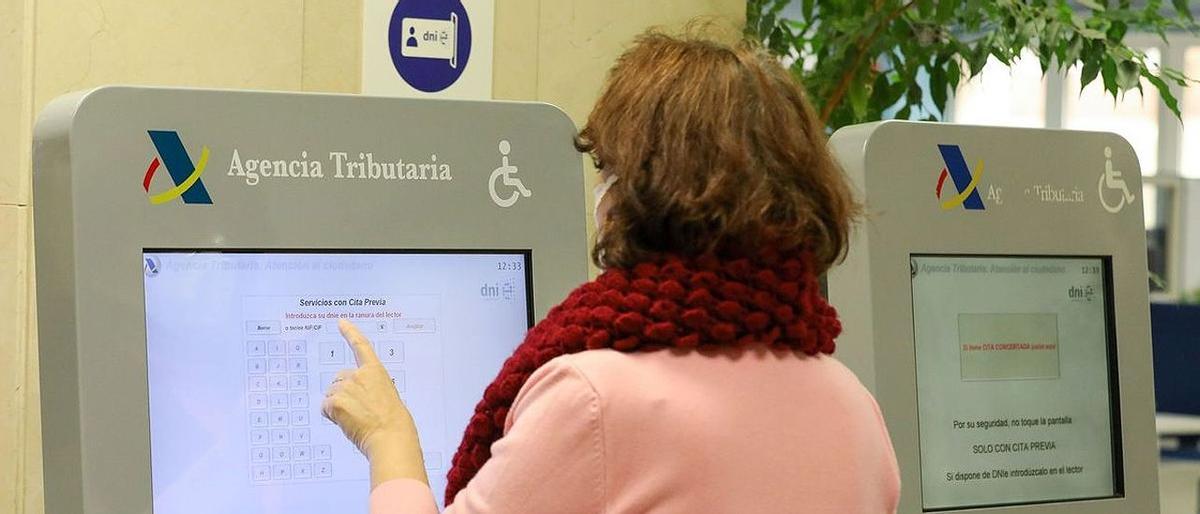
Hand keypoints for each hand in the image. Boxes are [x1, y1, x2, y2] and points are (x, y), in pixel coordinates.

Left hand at [322, 320, 424, 484]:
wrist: (390, 436)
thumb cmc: (394, 422)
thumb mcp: (387, 397)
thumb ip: (371, 389)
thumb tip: (356, 399)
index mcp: (376, 371)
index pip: (361, 346)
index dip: (350, 333)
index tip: (341, 322)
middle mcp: (359, 375)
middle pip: (338, 379)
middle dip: (342, 392)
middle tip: (357, 411)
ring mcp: (346, 387)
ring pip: (331, 395)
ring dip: (337, 406)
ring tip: (355, 419)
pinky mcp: (335, 402)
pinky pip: (326, 409)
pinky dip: (332, 417)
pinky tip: (347, 423)